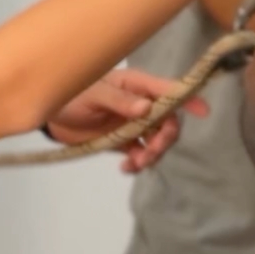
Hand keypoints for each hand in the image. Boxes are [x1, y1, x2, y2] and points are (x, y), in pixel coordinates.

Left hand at [45, 70, 210, 173]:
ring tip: (134, 163)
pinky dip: (138, 163)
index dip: (187, 99)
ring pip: (157, 140)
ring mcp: (132, 123)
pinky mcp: (123, 140)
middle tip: (150, 152)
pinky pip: (141, 153)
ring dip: (152, 154)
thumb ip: (119, 102)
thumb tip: (146, 109)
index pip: (168, 90)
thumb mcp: (93, 95)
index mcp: (136, 86)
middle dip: (165, 139)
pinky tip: (126, 167)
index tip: (203, 111)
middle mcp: (140, 103)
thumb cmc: (71, 95)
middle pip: (168, 121)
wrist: (50, 115)